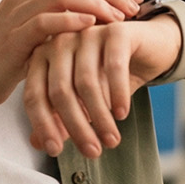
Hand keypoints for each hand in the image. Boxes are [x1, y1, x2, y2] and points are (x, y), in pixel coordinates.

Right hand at [0, 0, 142, 116]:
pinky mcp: (12, 35)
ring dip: (96, 3)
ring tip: (119, 18)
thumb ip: (61, 19)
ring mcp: (15, 11)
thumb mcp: (38, 34)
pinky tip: (92, 27)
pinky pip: (45, 19)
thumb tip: (101, 17)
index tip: (134, 0)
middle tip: (133, 7)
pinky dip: (71, 20)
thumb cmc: (8, 59)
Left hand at [23, 14, 181, 158]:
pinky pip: (113, 67)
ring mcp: (87, 33)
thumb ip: (58, 117)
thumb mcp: (83, 100)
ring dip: (99, 117)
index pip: (35, 94)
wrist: (150, 48)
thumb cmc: (110, 75)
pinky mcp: (115, 31)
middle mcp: (61, 41)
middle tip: (92, 152)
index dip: (43, 125)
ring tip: (111, 140)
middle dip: (76, 127)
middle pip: (59, 91)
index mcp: (44, 56)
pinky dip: (117, 94)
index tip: (56, 151)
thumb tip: (37, 143)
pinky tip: (122, 114)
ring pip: (86, 82)